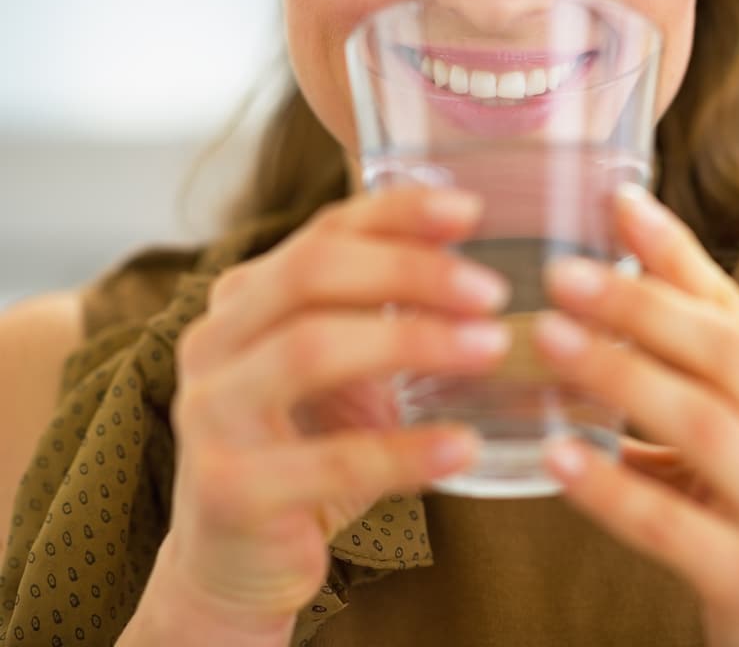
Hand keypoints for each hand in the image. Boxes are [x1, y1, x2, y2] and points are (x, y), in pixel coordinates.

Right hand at [134, 187, 512, 643]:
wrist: (237, 562)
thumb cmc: (303, 450)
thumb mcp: (339, 372)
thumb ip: (379, 314)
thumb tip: (472, 265)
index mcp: (244, 300)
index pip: (322, 232)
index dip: (397, 213)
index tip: (473, 211)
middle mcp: (214, 342)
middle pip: (311, 273)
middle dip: (411, 271)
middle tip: (492, 292)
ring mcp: (212, 415)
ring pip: (311, 349)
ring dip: (413, 342)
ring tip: (490, 349)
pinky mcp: (230, 490)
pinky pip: (331, 460)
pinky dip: (407, 451)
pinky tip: (464, 448)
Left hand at [533, 184, 738, 645]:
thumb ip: (695, 383)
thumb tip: (604, 320)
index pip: (734, 310)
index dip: (675, 253)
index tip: (617, 200)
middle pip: (723, 352)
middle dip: (641, 305)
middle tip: (563, 272)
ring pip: (702, 424)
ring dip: (620, 376)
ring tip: (548, 341)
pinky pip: (673, 526)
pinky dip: (612, 487)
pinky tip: (555, 458)